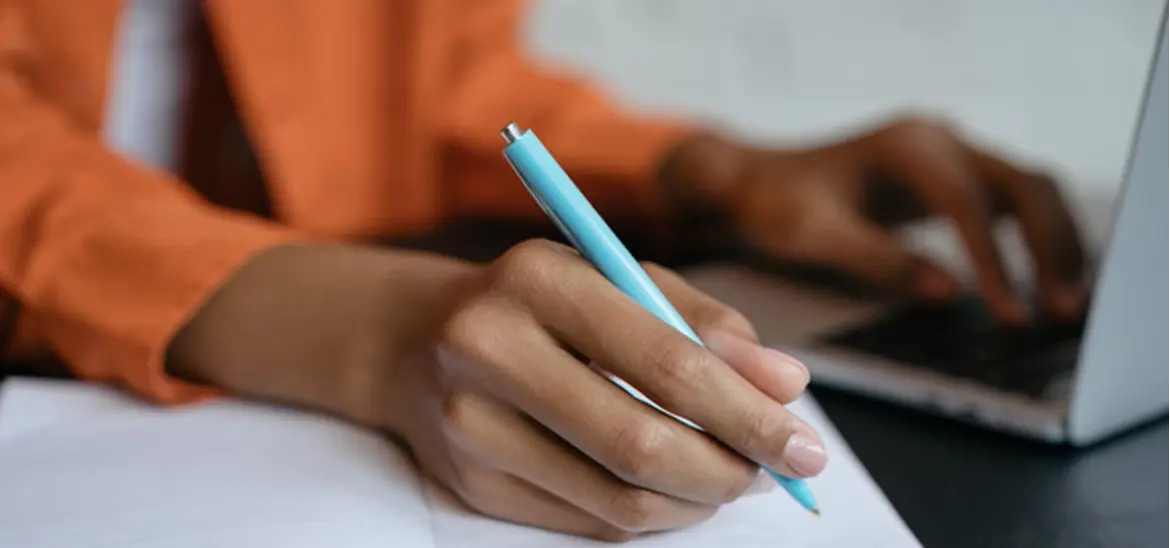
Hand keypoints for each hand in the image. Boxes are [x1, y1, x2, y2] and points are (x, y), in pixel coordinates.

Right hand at [390, 240, 822, 539]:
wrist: (412, 338)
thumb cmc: (539, 300)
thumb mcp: (618, 277)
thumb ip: (705, 323)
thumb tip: (786, 385)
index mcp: (537, 279)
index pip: (664, 362)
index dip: (748, 413)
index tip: (805, 442)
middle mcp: (490, 350)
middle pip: (640, 444)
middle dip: (730, 469)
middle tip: (777, 471)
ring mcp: (471, 426)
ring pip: (618, 498)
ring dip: (697, 500)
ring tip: (730, 475)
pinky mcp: (470, 484)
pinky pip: (588, 522)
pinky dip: (651, 514)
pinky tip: (673, 489)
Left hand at [662, 115, 1088, 323]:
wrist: (755, 183)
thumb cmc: (776, 205)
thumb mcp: (814, 236)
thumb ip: (878, 261)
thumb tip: (949, 292)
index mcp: (907, 146)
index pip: (968, 200)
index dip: (996, 258)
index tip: (1010, 311)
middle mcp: (939, 140)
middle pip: (1024, 184)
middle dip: (1051, 247)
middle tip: (1066, 311)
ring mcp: (951, 155)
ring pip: (1030, 190)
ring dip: (1057, 244)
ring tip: (1070, 305)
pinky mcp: (953, 179)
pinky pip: (1014, 204)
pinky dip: (1039, 240)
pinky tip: (1049, 283)